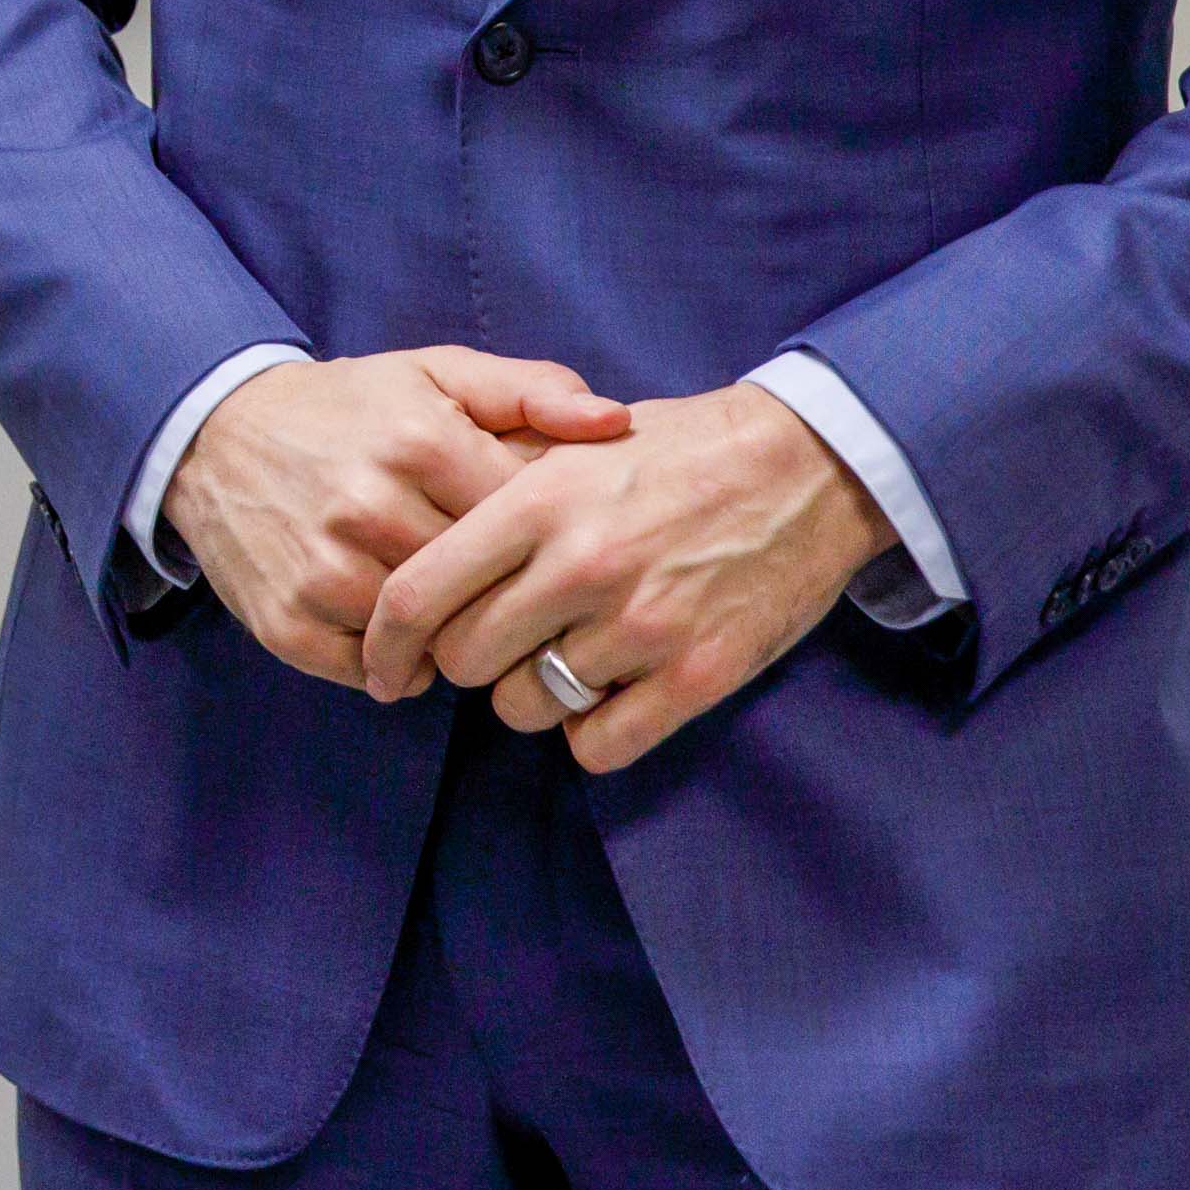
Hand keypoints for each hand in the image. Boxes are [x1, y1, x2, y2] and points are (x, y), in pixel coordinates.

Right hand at [163, 346, 633, 684]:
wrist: (216, 433)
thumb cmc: (351, 407)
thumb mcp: (438, 373)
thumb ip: (532, 391)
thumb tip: (616, 423)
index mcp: (421, 442)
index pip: (526, 523)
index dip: (540, 540)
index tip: (538, 540)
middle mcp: (369, 506)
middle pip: (481, 589)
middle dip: (499, 594)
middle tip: (499, 587)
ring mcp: (322, 569)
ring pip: (431, 638)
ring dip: (450, 636)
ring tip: (448, 607)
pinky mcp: (286, 621)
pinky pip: (372, 674)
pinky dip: (393, 667)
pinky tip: (395, 634)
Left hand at [355, 383, 894, 775]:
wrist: (806, 465)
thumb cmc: (680, 450)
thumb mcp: (577, 443)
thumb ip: (500, 493)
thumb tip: (419, 548)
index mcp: (538, 500)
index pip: (418, 593)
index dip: (385, 640)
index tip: (383, 663)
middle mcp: (580, 565)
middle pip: (465, 660)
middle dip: (468, 662)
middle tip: (497, 646)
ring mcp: (640, 625)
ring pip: (525, 708)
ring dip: (532, 696)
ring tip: (564, 659)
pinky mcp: (697, 675)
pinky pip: (599, 746)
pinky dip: (592, 733)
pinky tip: (609, 695)